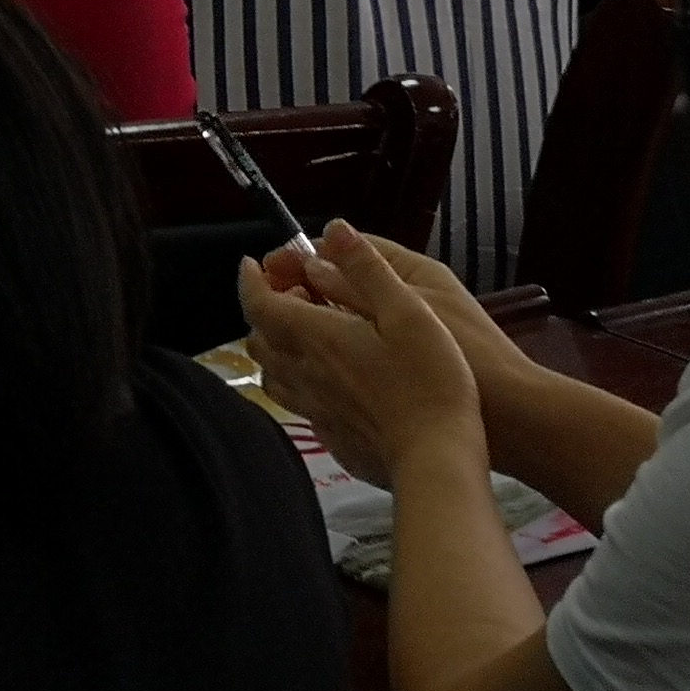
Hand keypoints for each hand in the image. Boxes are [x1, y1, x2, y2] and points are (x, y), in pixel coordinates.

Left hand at [235, 222, 486, 493]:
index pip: (259, 303)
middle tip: (296, 294)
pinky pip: (298, 402)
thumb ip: (367, 269)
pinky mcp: (332, 437)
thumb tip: (333, 231)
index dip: (251, 280)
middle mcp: (303, 373)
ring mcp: (314, 409)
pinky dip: (299, 381)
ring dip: (278, 347)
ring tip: (308, 334)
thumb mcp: (409, 310)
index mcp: (315, 336)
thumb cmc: (430, 379)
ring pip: (273, 374)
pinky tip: (331, 380)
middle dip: (266, 309)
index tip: (254, 263)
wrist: (438, 459)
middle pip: (259, 338)